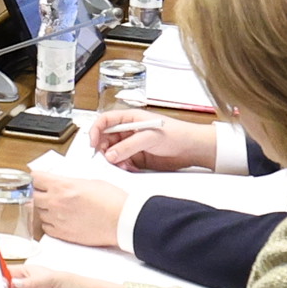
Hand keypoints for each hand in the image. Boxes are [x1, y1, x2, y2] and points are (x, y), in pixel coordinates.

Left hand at [31, 169, 125, 247]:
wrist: (122, 220)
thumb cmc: (112, 200)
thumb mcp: (89, 182)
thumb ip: (70, 183)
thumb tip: (62, 184)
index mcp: (62, 186)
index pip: (35, 178)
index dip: (36, 178)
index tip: (37, 180)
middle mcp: (56, 202)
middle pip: (33, 196)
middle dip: (38, 193)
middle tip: (46, 193)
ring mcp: (57, 219)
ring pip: (38, 213)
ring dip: (44, 209)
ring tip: (58, 207)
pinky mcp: (62, 234)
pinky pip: (46, 228)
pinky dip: (50, 223)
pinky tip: (60, 220)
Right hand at [94, 110, 215, 172]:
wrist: (193, 149)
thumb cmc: (177, 134)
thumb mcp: (149, 137)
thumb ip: (128, 146)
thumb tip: (109, 154)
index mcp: (130, 119)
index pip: (105, 121)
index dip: (96, 130)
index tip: (93, 143)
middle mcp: (129, 131)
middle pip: (106, 138)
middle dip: (103, 149)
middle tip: (106, 158)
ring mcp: (133, 144)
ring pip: (113, 152)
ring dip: (113, 160)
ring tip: (121, 165)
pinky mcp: (138, 157)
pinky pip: (123, 162)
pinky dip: (122, 166)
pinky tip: (128, 168)